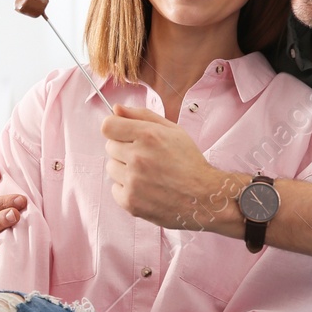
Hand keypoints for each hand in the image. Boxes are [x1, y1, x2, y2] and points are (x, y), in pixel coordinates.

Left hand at [101, 105, 237, 232]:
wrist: (204, 197)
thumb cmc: (189, 163)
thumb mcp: (173, 130)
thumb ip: (142, 116)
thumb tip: (115, 109)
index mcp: (148, 135)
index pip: (108, 126)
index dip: (116, 129)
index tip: (124, 134)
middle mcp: (138, 157)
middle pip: (109, 147)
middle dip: (124, 149)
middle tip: (145, 157)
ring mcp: (133, 181)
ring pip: (111, 168)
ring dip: (124, 170)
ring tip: (147, 174)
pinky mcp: (130, 201)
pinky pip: (114, 189)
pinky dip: (126, 189)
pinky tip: (145, 188)